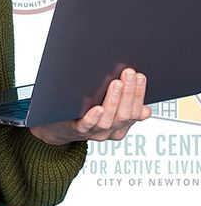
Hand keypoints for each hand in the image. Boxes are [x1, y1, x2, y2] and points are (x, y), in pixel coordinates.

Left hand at [29, 68, 152, 145]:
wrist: (59, 128)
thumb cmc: (84, 114)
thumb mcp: (109, 112)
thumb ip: (125, 108)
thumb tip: (146, 109)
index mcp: (120, 126)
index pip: (135, 112)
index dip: (139, 94)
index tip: (140, 76)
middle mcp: (109, 131)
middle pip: (124, 114)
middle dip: (129, 92)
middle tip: (130, 74)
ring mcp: (94, 131)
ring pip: (108, 119)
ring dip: (113, 100)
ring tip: (116, 83)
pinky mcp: (77, 129)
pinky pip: (87, 125)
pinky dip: (94, 117)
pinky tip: (97, 108)